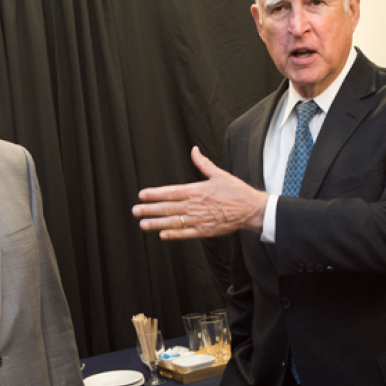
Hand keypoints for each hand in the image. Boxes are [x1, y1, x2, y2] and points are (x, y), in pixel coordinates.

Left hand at [133, 147, 267, 238]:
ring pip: (173, 222)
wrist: (251, 209)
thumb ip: (203, 163)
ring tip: (142, 224)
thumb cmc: (236, 191)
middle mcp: (194, 205)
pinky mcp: (205, 231)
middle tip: (135, 211)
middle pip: (167, 208)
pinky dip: (173, 234)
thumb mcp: (218, 173)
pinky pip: (185, 234)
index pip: (170, 192)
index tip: (141, 195)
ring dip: (156, 223)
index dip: (154, 194)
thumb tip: (194, 150)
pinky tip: (162, 235)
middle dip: (149, 209)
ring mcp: (199, 220)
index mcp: (196, 190)